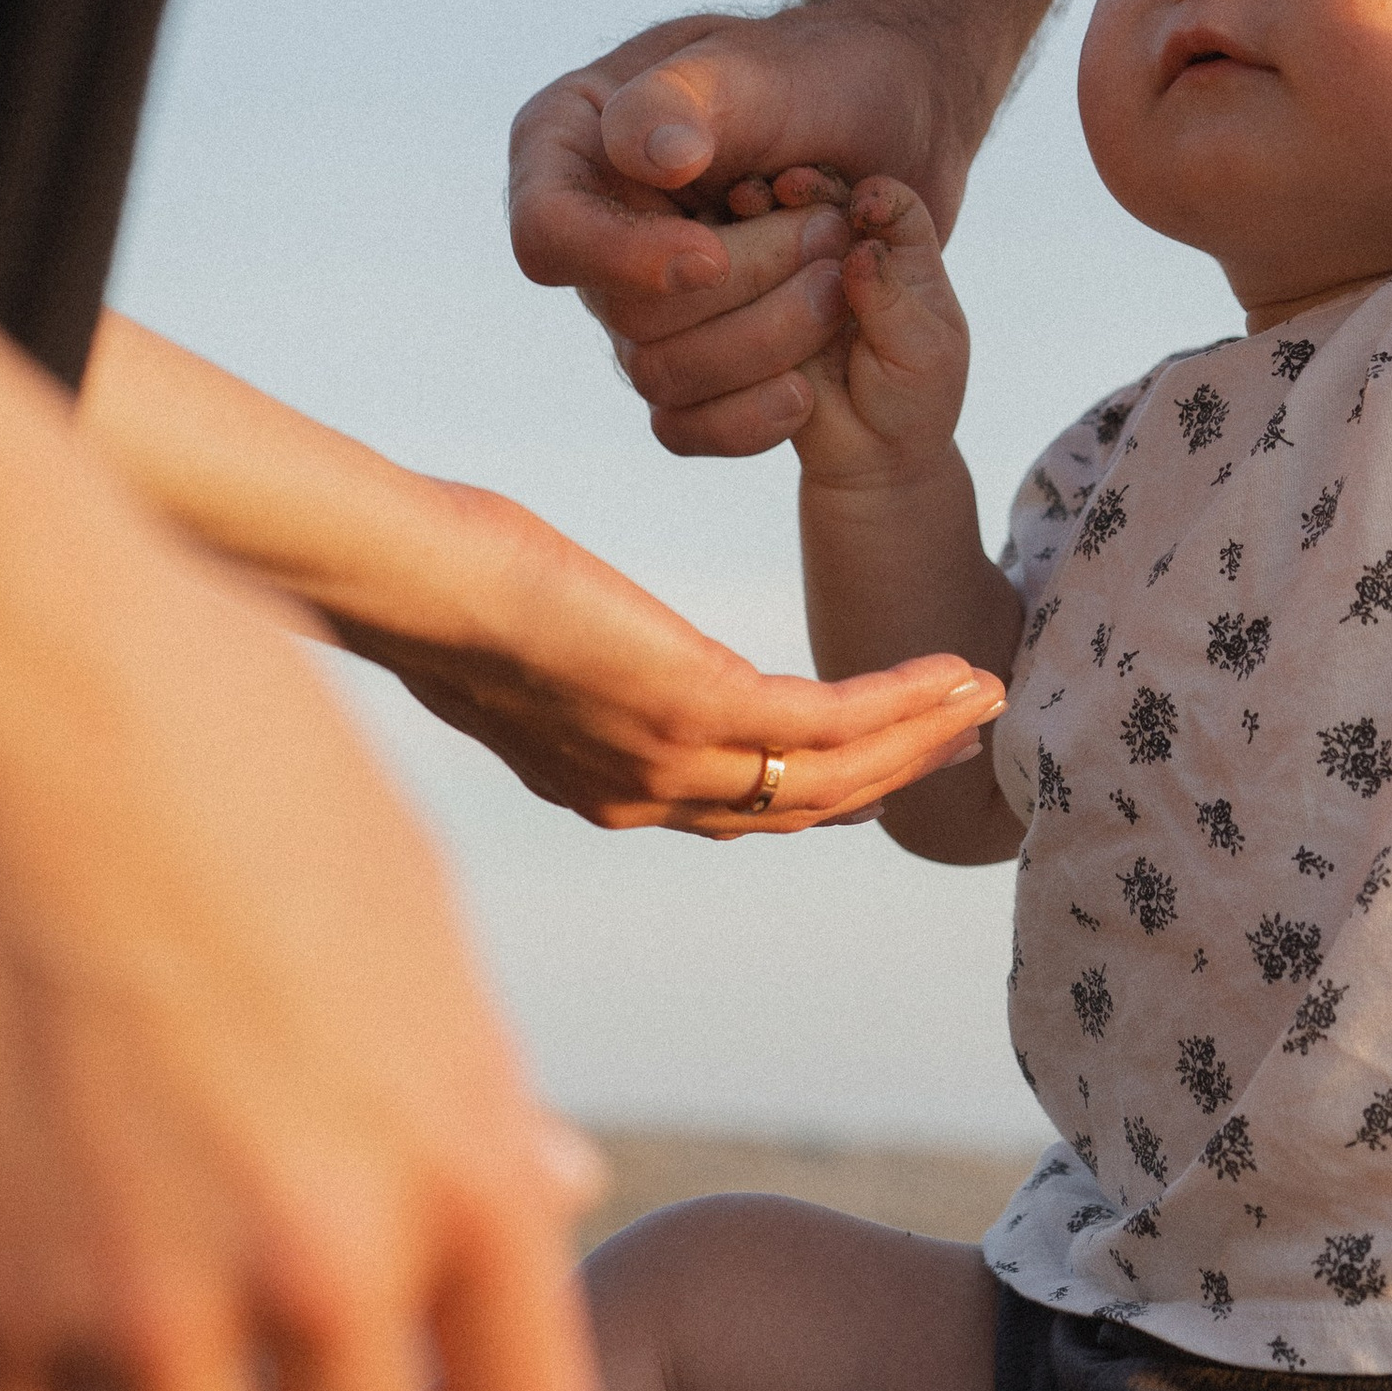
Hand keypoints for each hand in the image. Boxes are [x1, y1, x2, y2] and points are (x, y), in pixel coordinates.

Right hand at [0, 523, 602, 1390]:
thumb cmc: (222, 751)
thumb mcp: (402, 908)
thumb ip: (471, 1084)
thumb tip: (556, 1186)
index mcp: (456, 1154)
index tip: (430, 1381)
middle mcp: (321, 1255)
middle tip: (288, 1369)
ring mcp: (141, 1298)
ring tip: (174, 1367)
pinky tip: (55, 1348)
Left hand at [344, 473, 1002, 833]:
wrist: (410, 583)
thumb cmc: (442, 583)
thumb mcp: (523, 634)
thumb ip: (572, 654)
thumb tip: (569, 627)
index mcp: (607, 784)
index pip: (740, 807)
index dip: (824, 787)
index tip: (885, 755)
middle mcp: (646, 794)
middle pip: (801, 806)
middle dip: (891, 774)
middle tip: (962, 735)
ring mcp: (674, 761)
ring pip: (829, 776)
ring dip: (916, 740)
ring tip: (981, 695)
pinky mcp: (696, 708)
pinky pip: (826, 722)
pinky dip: (897, 701)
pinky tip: (945, 671)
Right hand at [507, 5, 972, 460]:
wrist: (890, 122)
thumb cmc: (818, 75)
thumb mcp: (756, 66)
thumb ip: (688, 99)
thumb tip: (644, 157)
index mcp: (568, 146)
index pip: (548, 234)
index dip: (625, 261)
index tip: (712, 251)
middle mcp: (590, 231)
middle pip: (626, 317)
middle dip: (743, 286)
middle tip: (830, 229)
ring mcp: (634, 300)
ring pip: (664, 377)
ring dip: (770, 337)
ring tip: (841, 271)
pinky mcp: (689, 354)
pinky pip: (686, 425)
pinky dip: (753, 415)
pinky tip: (810, 383)